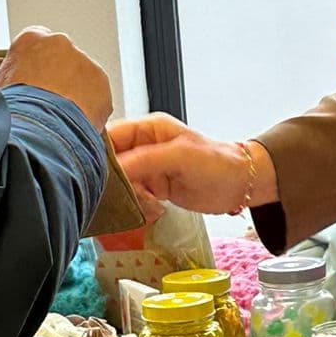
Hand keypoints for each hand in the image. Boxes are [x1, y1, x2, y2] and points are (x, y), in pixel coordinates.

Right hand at [0, 27, 112, 130]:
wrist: (36, 129)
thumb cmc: (13, 110)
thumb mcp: (0, 85)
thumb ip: (13, 76)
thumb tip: (18, 86)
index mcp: (30, 39)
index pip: (36, 44)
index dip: (37, 68)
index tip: (35, 84)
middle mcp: (59, 43)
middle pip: (62, 60)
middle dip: (58, 79)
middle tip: (49, 106)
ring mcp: (84, 61)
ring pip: (82, 78)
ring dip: (75, 95)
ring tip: (61, 119)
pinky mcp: (101, 82)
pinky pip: (97, 97)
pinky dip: (90, 110)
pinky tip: (75, 124)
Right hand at [108, 115, 276, 216]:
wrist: (240, 185)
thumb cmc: (216, 164)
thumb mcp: (180, 156)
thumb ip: (145, 160)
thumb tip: (113, 169)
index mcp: (147, 128)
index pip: (108, 136)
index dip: (98, 153)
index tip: (95, 174)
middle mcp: (142, 146)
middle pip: (109, 162)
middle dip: (113, 180)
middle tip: (125, 193)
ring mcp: (146, 168)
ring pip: (119, 182)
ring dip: (127, 195)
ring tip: (147, 201)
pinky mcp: (152, 187)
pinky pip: (132, 196)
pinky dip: (137, 205)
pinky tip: (153, 208)